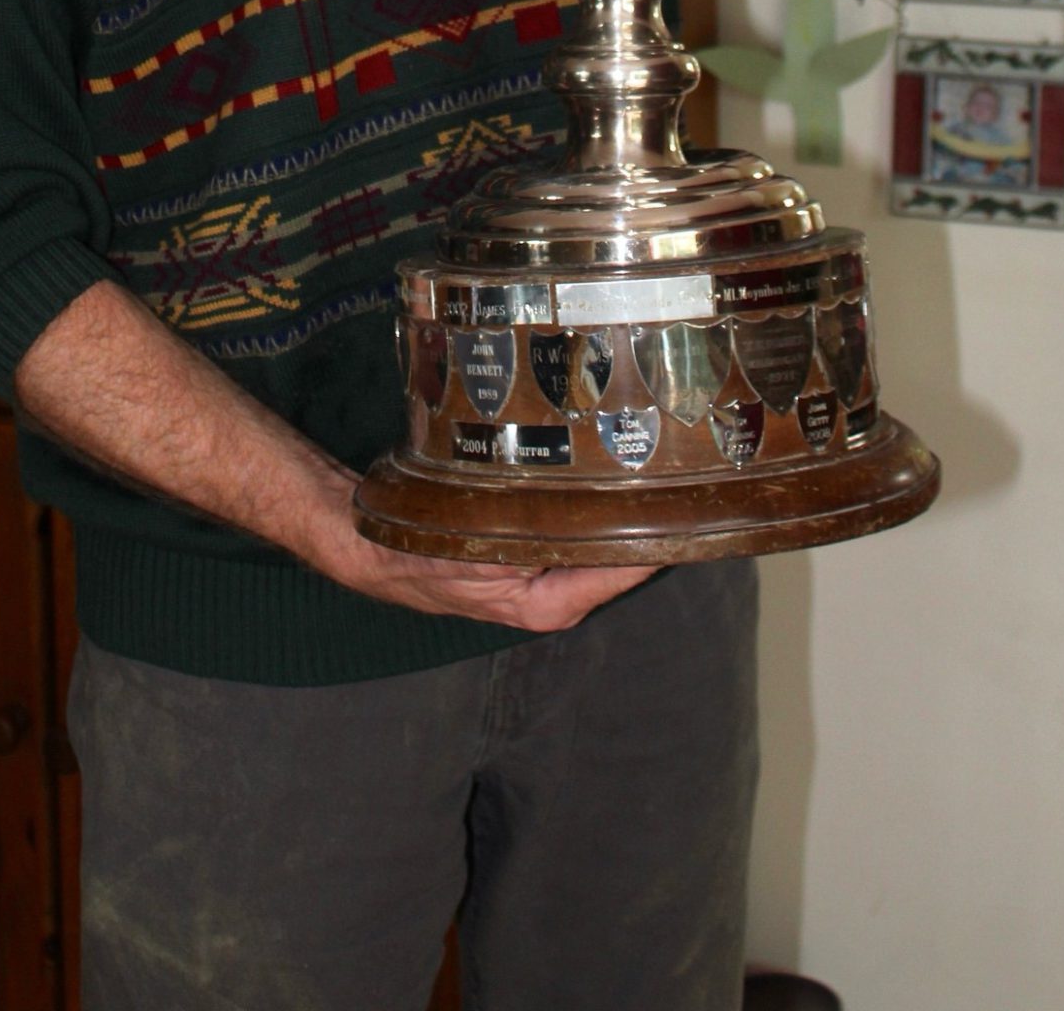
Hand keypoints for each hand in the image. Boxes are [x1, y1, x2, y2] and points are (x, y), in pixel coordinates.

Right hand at [324, 490, 656, 631]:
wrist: (370, 544)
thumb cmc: (420, 553)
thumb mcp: (478, 545)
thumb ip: (538, 539)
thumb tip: (599, 518)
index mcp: (553, 605)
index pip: (629, 569)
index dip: (663, 535)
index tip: (693, 500)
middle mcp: (556, 595)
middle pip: (621, 552)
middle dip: (645, 514)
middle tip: (674, 462)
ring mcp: (543, 571)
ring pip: (597, 535)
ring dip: (617, 503)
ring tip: (646, 457)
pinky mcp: (529, 549)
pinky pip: (571, 525)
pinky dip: (586, 500)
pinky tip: (596, 466)